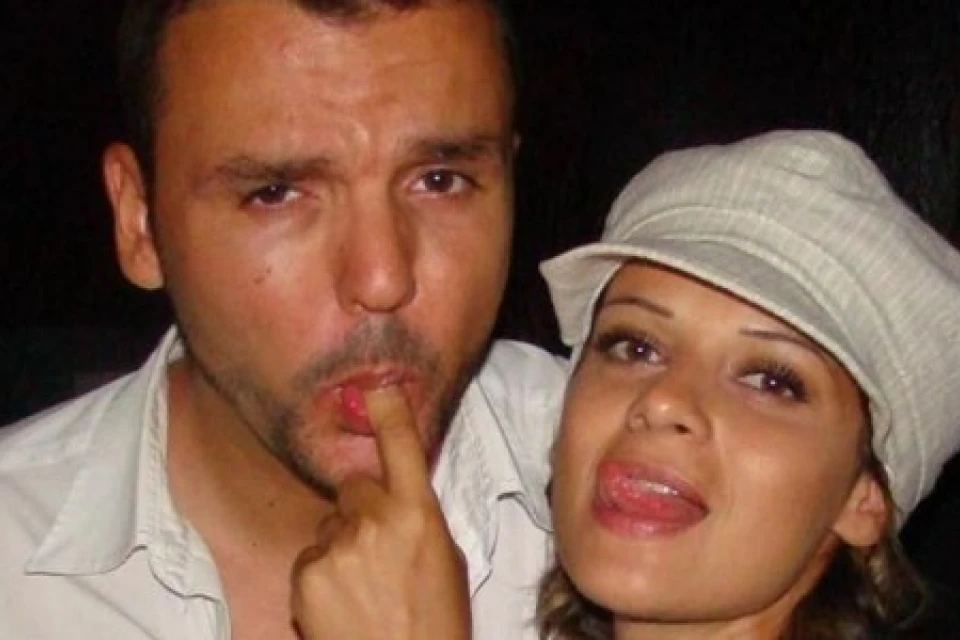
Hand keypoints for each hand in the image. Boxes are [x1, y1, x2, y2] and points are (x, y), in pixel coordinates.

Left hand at [290, 387, 470, 639]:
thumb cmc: (436, 623)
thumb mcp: (446, 561)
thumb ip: (419, 520)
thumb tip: (397, 498)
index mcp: (420, 514)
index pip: (403, 446)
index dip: (388, 410)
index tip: (376, 384)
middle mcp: (375, 520)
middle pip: (355, 487)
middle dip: (361, 508)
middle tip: (377, 549)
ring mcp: (337, 546)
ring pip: (331, 523)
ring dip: (341, 545)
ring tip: (361, 587)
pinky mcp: (307, 573)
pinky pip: (311, 555)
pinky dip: (321, 574)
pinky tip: (342, 602)